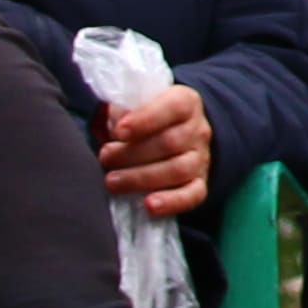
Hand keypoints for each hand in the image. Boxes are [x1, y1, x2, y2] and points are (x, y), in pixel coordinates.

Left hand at [98, 83, 215, 219]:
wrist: (170, 137)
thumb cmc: (145, 121)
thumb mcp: (136, 106)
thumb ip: (124, 112)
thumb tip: (110, 124)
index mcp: (186, 102)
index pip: (173, 107)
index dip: (145, 119)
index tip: (119, 131)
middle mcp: (198, 130)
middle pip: (170, 142)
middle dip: (133, 153)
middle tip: (105, 158)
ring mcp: (202, 159)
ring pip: (178, 170)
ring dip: (141, 178)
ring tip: (112, 181)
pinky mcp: (200, 184)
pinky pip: (193, 196)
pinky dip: (172, 202)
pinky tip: (149, 206)